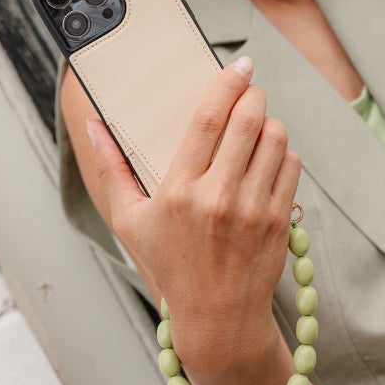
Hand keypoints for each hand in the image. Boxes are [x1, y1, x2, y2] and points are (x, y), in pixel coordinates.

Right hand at [87, 56, 301, 375]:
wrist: (217, 319)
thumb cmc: (169, 266)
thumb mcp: (129, 221)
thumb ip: (111, 169)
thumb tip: (94, 126)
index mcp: (179, 191)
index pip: (208, 120)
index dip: (226, 84)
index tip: (239, 65)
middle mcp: (218, 198)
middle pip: (248, 121)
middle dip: (252, 95)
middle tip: (248, 90)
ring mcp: (254, 210)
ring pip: (276, 138)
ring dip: (268, 123)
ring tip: (255, 128)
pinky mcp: (280, 221)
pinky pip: (291, 165)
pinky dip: (282, 152)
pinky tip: (266, 159)